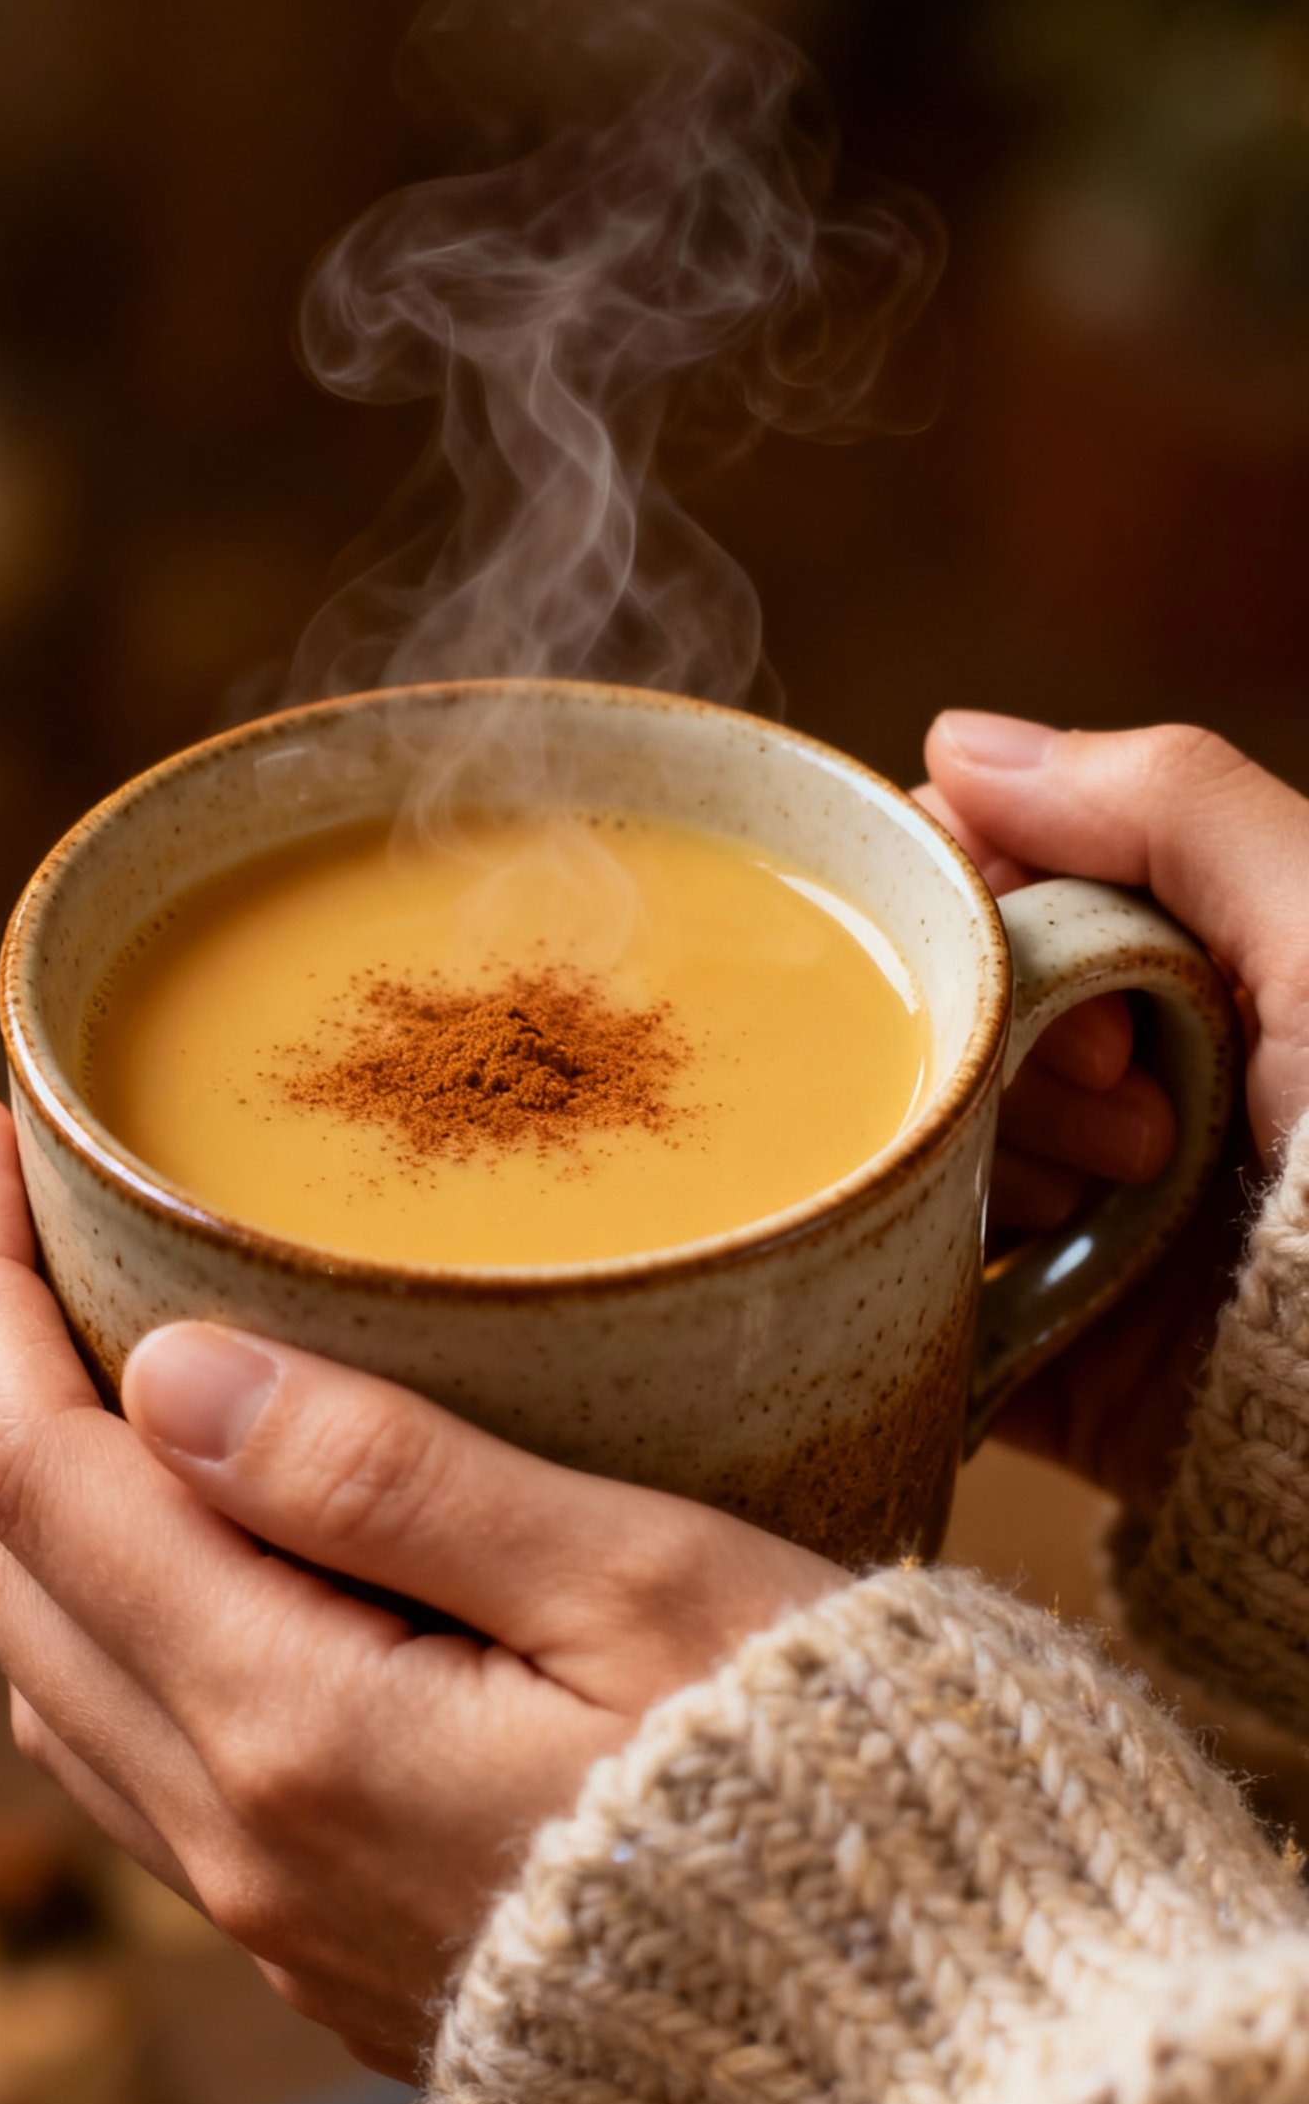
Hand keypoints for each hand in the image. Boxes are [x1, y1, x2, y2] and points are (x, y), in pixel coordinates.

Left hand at [0, 1089, 841, 2076]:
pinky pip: (135, 1756)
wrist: (909, 2061)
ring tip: (60, 1345)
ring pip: (55, 1670)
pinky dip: (98, 1609)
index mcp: (301, 1731)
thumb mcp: (635, 1586)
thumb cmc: (826, 1788)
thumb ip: (391, 1480)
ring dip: (24, 1495)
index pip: (42, 1473)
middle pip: (7, 1571)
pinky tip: (169, 1539)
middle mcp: (245, 1840)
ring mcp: (276, 1910)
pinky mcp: (330, 1942)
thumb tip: (174, 1370)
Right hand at [919, 715, 1308, 1510]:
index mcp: (1188, 974)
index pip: (993, 890)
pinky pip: (916, 1310)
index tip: (1088, 995)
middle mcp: (1125, 1087)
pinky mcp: (1043, 1360)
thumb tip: (955, 742)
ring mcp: (1079, 1225)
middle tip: (1135, 1118)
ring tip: (1111, 1222)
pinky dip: (915, 1296)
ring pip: (917, 1156)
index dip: (993, 922)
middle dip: (1017, 1062)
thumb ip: (1172, 807)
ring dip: (984, 1179)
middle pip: (944, 1022)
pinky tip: (969, 1286)